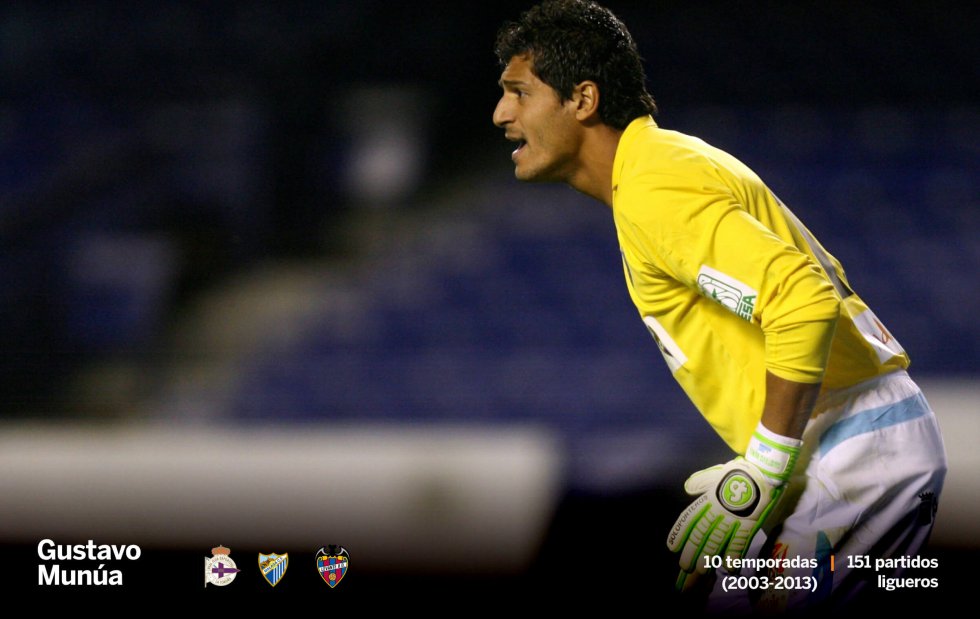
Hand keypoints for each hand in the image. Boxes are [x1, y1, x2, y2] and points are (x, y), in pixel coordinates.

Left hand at [666, 457, 783, 590]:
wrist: (763, 471)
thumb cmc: (738, 472)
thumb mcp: (714, 473)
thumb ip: (700, 482)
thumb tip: (687, 488)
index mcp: (708, 500)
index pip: (690, 519)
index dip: (680, 534)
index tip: (672, 547)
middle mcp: (717, 512)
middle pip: (701, 534)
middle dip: (692, 552)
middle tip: (685, 567)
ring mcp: (733, 520)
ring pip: (717, 541)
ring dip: (708, 557)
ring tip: (701, 571)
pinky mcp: (749, 525)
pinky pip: (739, 544)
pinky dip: (733, 556)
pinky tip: (728, 568)